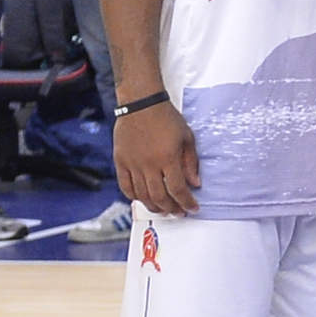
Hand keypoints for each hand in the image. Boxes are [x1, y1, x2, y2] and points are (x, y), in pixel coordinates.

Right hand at [116, 93, 198, 217]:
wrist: (141, 104)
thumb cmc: (167, 118)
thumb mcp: (187, 138)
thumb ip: (191, 163)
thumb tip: (195, 184)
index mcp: (167, 158)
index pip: (178, 189)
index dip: (186, 202)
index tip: (193, 208)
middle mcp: (148, 164)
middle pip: (159, 197)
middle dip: (171, 208)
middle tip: (179, 212)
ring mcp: (132, 164)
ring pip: (142, 194)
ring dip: (154, 206)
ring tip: (163, 209)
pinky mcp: (120, 161)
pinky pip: (125, 185)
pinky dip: (133, 196)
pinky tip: (142, 199)